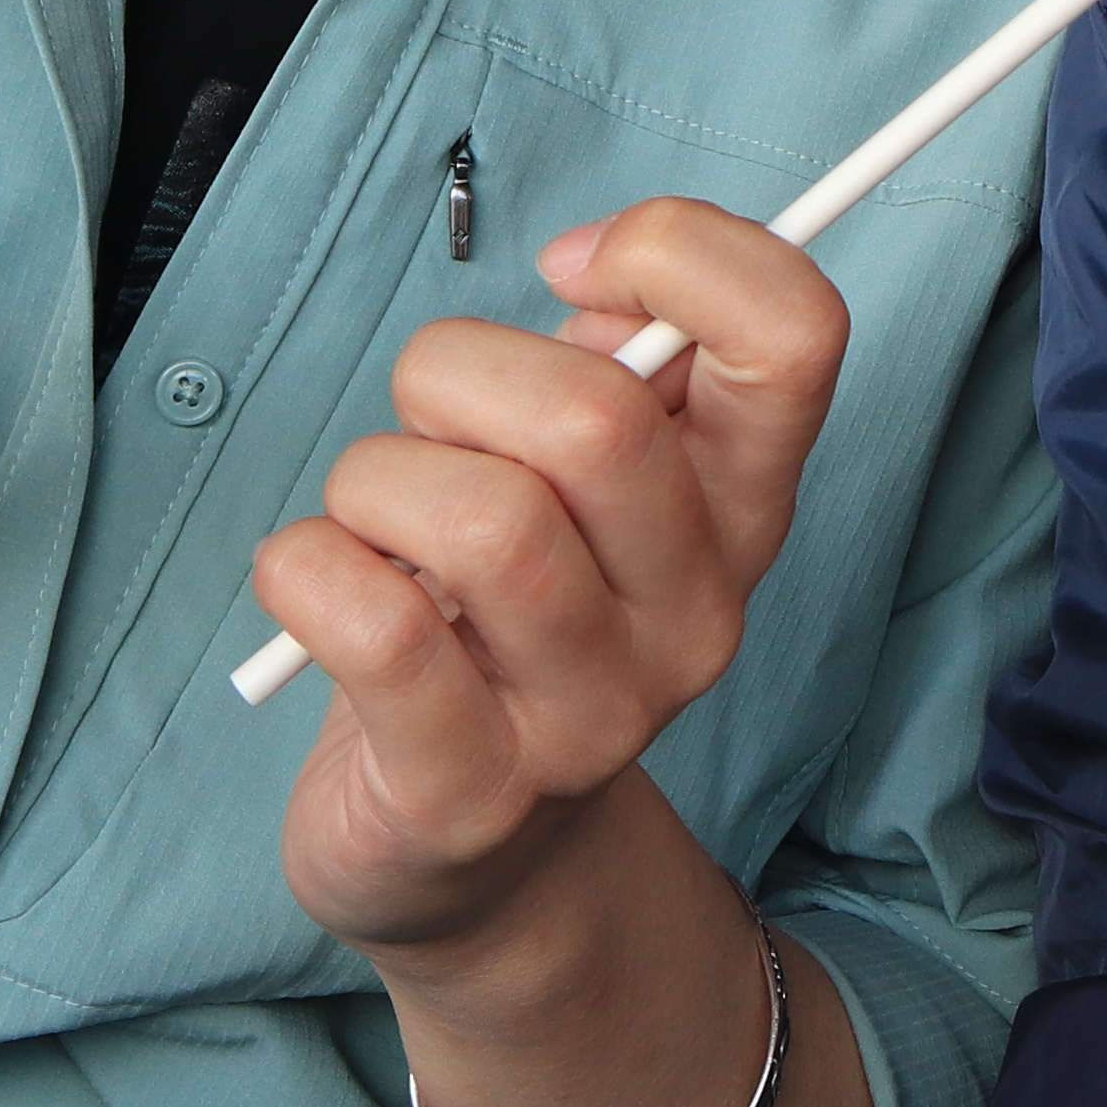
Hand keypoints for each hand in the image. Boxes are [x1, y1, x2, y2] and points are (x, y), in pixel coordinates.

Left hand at [268, 199, 844, 969]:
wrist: (470, 857)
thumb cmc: (505, 613)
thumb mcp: (577, 476)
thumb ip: (608, 357)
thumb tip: (594, 276)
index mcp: (741, 507)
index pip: (797, 336)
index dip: (683, 250)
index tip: (580, 266)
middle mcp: (696, 614)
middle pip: (600, 418)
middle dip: (460, 373)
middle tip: (428, 423)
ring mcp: (594, 716)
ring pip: (483, 520)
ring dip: (377, 480)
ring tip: (370, 523)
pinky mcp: (472, 793)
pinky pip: (381, 630)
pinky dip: (309, 566)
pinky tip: (314, 581)